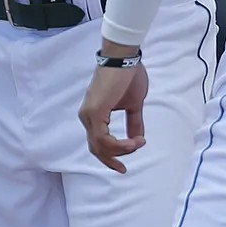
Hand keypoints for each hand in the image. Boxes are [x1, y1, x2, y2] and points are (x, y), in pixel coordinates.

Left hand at [80, 55, 148, 171]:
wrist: (124, 57)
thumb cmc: (128, 75)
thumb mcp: (133, 104)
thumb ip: (134, 122)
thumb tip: (138, 139)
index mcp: (94, 115)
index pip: (98, 143)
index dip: (110, 156)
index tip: (124, 164)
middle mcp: (87, 116)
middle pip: (96, 149)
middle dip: (111, 161)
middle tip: (123, 169)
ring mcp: (89, 115)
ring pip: (100, 146)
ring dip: (121, 150)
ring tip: (138, 144)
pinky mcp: (94, 112)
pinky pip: (103, 139)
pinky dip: (119, 145)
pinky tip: (134, 142)